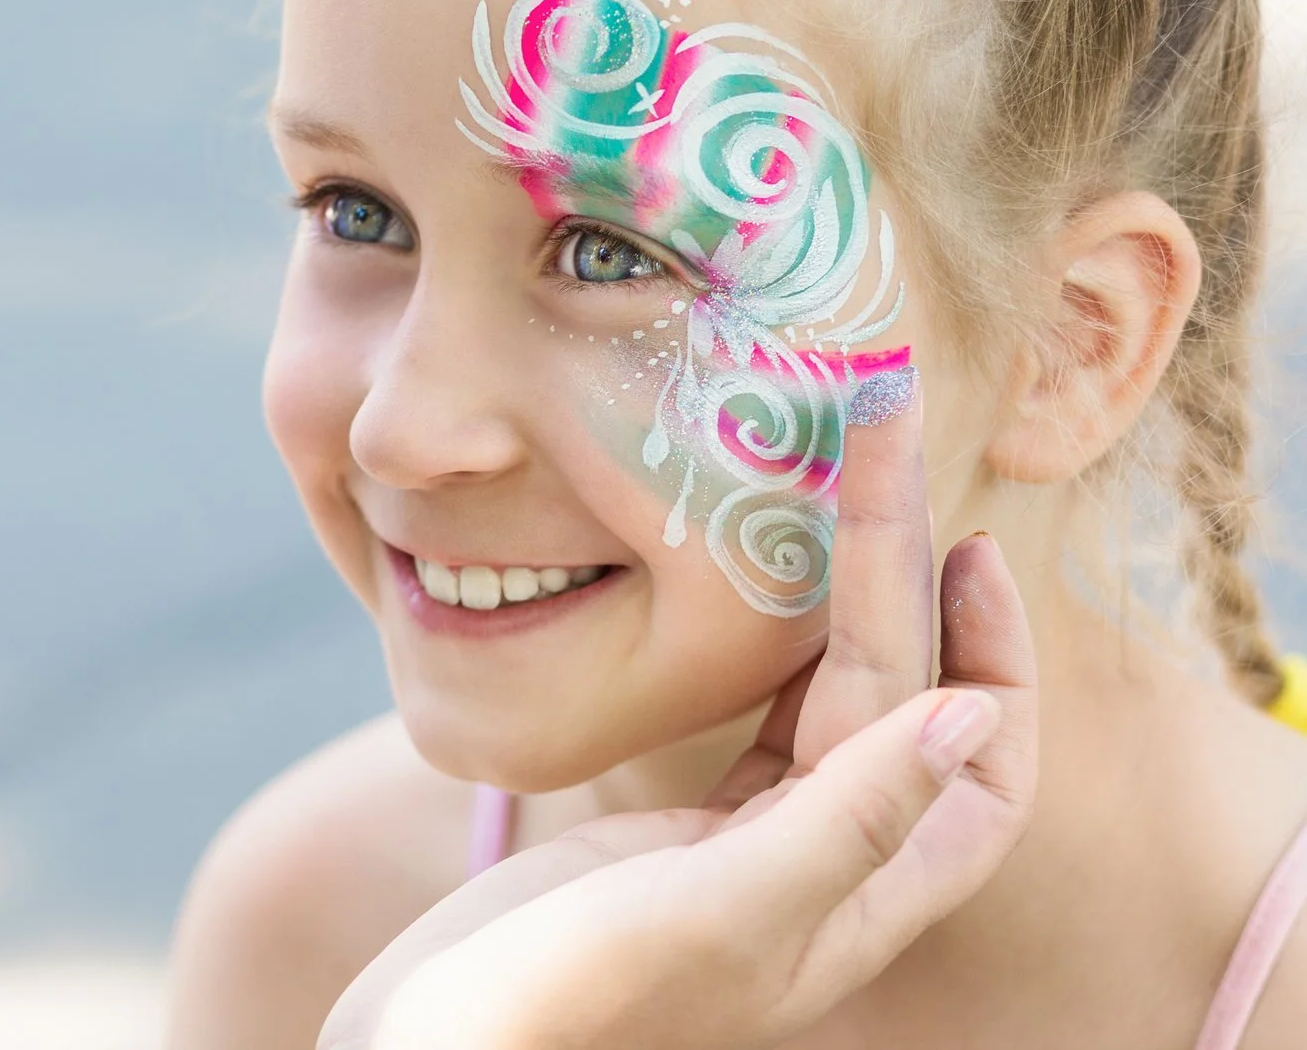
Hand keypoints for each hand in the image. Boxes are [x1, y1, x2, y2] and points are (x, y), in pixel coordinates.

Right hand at [320, 397, 1038, 1049]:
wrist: (437, 1038)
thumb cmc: (570, 994)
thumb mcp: (716, 912)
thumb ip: (846, 821)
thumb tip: (971, 713)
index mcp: (858, 911)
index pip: (981, 768)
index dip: (992, 654)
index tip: (964, 544)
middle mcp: (822, 877)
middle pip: (902, 706)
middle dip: (907, 575)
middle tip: (888, 441)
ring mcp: (747, 854)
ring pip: (834, 704)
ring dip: (848, 596)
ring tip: (846, 488)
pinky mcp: (673, 836)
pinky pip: (757, 721)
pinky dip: (769, 640)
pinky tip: (760, 583)